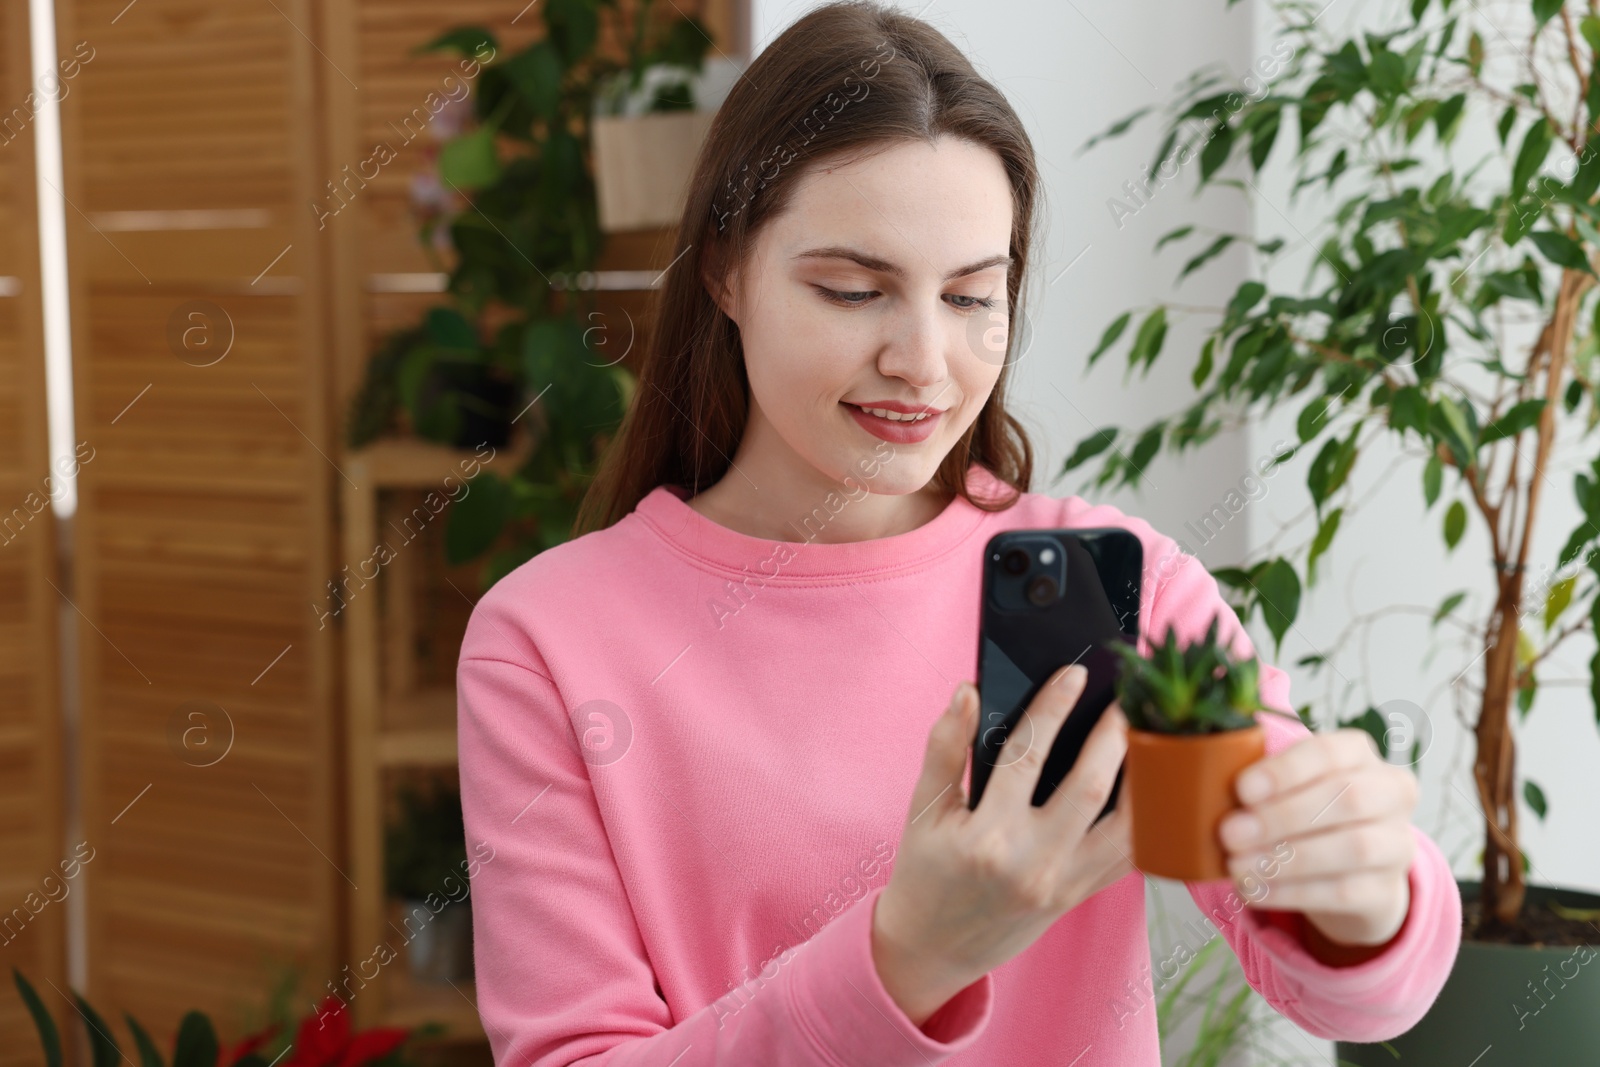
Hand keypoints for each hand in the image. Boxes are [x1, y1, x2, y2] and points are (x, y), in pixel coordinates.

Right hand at [872, 664, 1134, 1026]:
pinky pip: (1127, 856)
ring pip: (1124, 828)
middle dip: (1113, 736)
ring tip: (1154, 735)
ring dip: (1145, 779)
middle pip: (1088, 789)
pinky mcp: (1079, 896)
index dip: (1051, 709)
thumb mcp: (923, 810)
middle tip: (1129, 696)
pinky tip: (1153, 783)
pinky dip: (1146, 818)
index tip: (1072, 674)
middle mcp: (1031, 863)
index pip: (1025, 758)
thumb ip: (944, 748)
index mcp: (986, 837)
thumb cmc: (925, 872)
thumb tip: (966, 693)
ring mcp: (1062, 885)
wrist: (932, 947)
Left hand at [1219, 729, 1417, 947]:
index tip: (1242, 790)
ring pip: (1352, 847)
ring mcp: (1397, 844)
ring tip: (1237, 865)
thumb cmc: (1305, 813)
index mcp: (1359, 754)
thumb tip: (1204, 780)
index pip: (1330, 751)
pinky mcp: (1386, 891)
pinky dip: (1292, 892)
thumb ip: (1257, 780)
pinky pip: (1342, 892)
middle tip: (1230, 833)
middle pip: (1347, 798)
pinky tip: (1254, 890)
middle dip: (1283, 816)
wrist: (1349, 874)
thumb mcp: (1286, 787)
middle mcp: (1390, 792)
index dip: (1286, 771)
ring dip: (1287, 858)